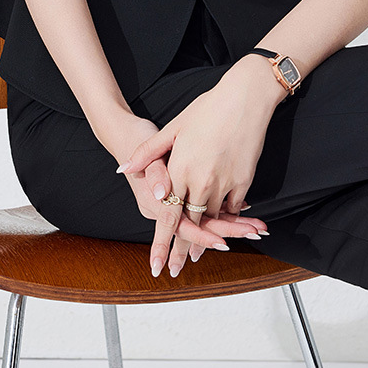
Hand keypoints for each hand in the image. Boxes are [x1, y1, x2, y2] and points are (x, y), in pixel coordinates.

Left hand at [102, 110, 266, 275]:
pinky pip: (234, 207)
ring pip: (213, 218)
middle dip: (183, 249)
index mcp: (180, 170)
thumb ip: (148, 153)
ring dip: (208, 236)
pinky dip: (228, 217)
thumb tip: (123, 168)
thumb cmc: (206, 109)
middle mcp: (201, 181)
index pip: (168, 215)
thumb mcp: (173, 128)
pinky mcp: (243, 180)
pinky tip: (225, 224)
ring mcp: (224, 182)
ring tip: (199, 254)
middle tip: (175, 268)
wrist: (244, 98)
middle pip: (191, 224)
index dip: (161, 242)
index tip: (156, 266)